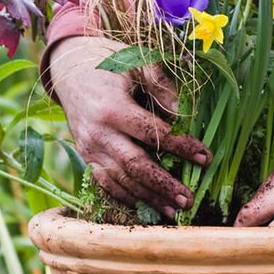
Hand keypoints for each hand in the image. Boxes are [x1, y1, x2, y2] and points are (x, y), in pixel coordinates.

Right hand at [48, 35, 210, 217]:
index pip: (152, 134)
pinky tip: (147, 207)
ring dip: (149, 198)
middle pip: (134, 166)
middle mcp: (98, 133)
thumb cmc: (108, 63)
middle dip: (163, 184)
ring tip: (174, 211)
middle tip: (188, 199)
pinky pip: (106, 183)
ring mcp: (89, 148)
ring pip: (121, 181)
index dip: (180, 146)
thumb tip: (182, 114)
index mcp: (111, 108)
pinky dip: (127, 197)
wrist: (69, 69)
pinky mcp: (87, 157)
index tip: (205, 157)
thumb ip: (161, 86)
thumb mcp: (137, 63)